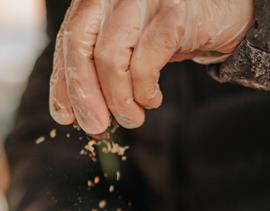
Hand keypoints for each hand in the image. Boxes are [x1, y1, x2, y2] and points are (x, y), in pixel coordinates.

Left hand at [49, 0, 253, 133]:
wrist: (217, 16)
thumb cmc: (160, 37)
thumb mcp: (122, 50)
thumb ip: (94, 71)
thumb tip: (69, 113)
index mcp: (95, 0)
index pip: (67, 42)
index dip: (63, 84)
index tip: (65, 116)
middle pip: (80, 48)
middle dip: (85, 96)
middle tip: (95, 127)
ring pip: (111, 59)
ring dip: (118, 101)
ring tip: (130, 119)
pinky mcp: (172, 12)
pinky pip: (145, 64)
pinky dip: (144, 92)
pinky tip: (151, 101)